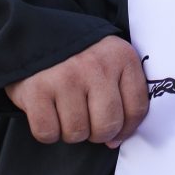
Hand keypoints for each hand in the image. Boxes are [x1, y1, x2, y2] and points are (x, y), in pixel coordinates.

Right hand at [4, 35, 148, 147]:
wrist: (37, 35)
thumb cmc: (80, 56)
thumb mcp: (111, 61)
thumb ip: (123, 94)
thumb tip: (115, 140)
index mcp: (121, 57)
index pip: (136, 108)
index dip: (126, 129)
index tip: (115, 131)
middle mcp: (95, 66)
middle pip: (107, 126)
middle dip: (97, 133)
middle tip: (87, 120)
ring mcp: (65, 77)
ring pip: (77, 132)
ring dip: (70, 131)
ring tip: (65, 111)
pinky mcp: (37, 89)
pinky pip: (47, 132)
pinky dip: (47, 131)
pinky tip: (48, 112)